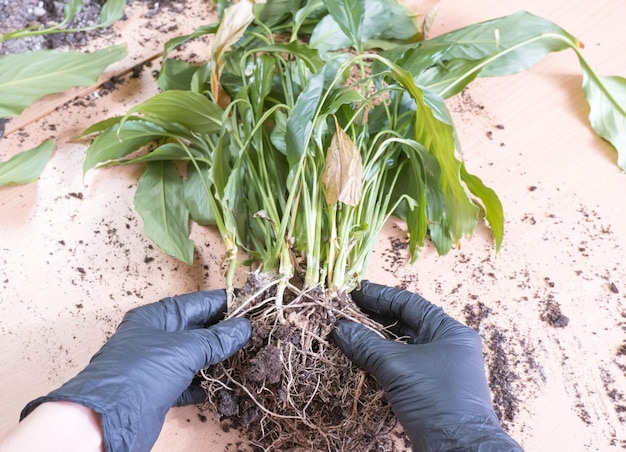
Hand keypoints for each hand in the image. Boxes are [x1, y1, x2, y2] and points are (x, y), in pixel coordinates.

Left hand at [20, 290, 250, 451]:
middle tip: (258, 332)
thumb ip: (216, 339)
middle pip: (198, 329)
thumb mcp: (183, 349)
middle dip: (226, 332)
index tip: (254, 303)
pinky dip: (205, 383)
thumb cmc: (142, 372)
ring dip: (218, 358)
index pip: (199, 303)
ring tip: (249, 356)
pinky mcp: (160, 390)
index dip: (226, 303)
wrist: (107, 419)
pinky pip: (189, 381)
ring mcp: (158, 364)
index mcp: (158, 316)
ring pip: (195, 355)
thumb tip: (244, 327)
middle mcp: (157, 336)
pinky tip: (224, 385)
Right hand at [333, 281, 522, 451]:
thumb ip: (367, 344)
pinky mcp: (427, 390)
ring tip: (345, 332)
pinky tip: (358, 358)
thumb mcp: (399, 367)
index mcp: (448, 331)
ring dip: (373, 341)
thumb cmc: (437, 399)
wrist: (458, 448)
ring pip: (399, 347)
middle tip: (344, 311)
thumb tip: (339, 327)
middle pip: (403, 324)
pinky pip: (399, 367)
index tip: (354, 291)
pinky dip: (378, 361)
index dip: (380, 296)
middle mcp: (445, 346)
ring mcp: (437, 369)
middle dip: (373, 318)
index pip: (409, 304)